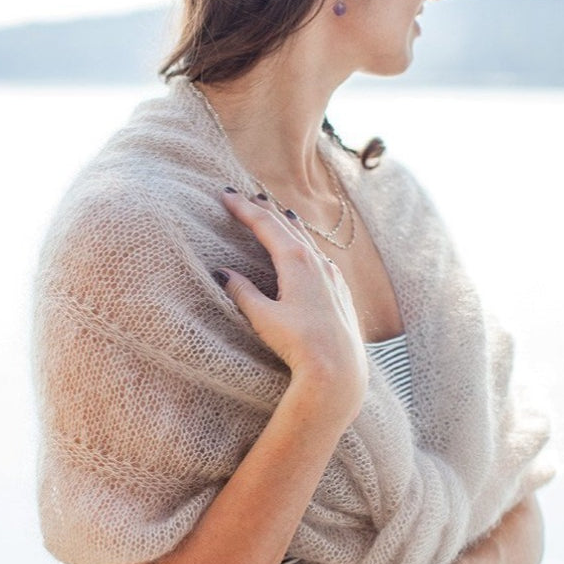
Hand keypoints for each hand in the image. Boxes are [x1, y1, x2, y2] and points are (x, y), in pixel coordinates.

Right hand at [218, 189, 367, 415]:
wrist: (338, 369)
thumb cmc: (299, 343)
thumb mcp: (264, 317)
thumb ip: (243, 292)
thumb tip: (222, 273)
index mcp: (296, 261)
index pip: (265, 225)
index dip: (243, 209)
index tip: (226, 195)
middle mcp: (317, 261)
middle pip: (286, 226)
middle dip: (264, 210)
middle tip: (246, 196)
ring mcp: (332, 274)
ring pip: (306, 239)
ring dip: (287, 224)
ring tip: (276, 212)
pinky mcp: (340, 290)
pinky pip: (319, 255)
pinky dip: (305, 244)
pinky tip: (306, 250)